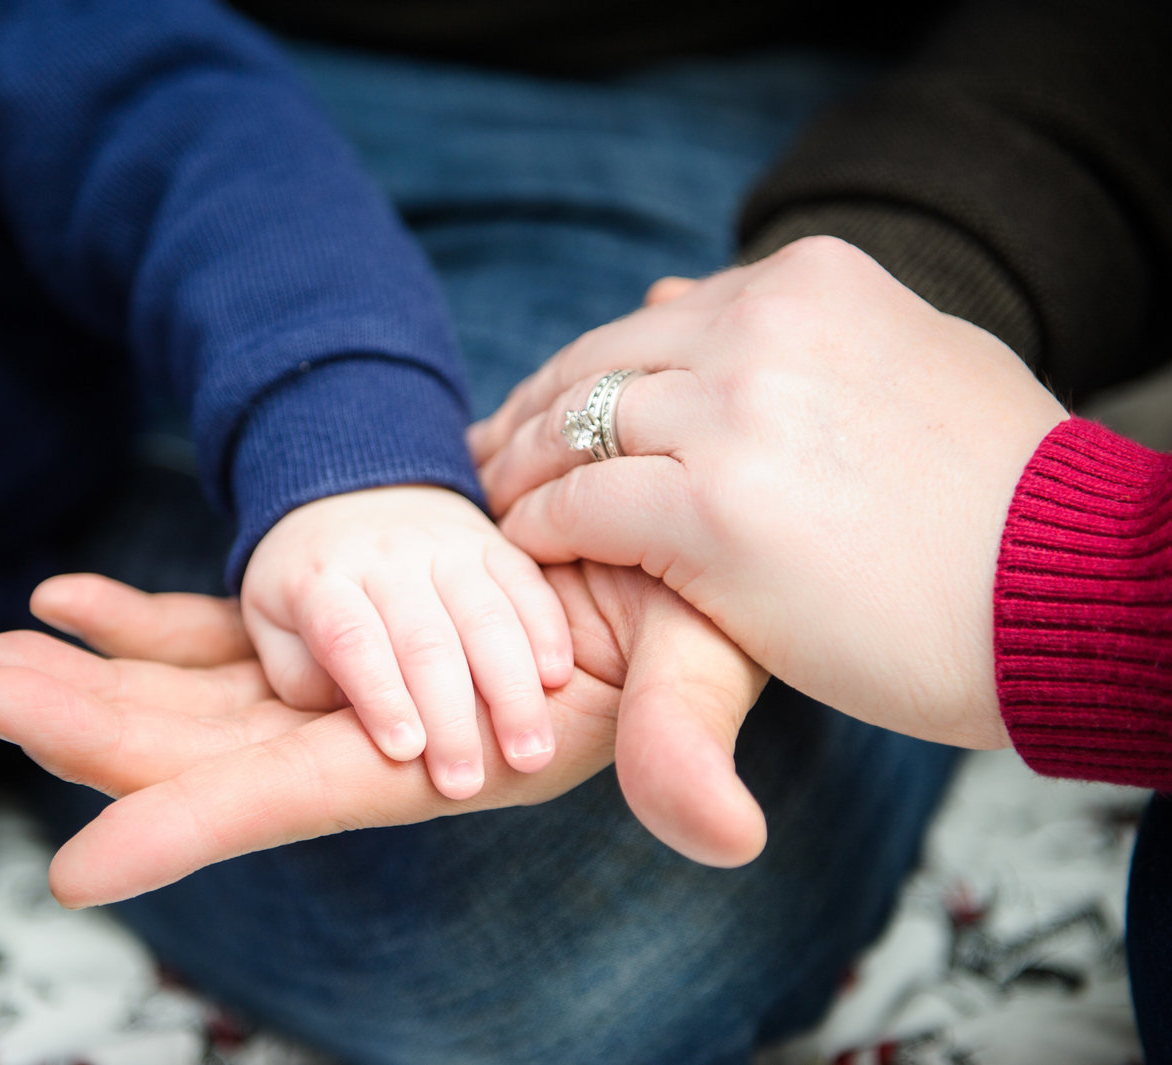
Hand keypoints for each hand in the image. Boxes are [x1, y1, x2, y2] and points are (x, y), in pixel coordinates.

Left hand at [0, 568, 768, 906]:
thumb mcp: (699, 658)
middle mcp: (374, 733)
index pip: (295, 801)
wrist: (670, 533)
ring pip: (195, 691)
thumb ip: (687, 740)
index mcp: (441, 757)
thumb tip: (724, 834)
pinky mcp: (335, 619)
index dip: (189, 830)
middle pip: (207, 749)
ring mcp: (343, 678)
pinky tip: (68, 594)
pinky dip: (145, 614)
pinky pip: (222, 625)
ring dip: (93, 675)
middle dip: (91, 728)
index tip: (74, 872)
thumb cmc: (699, 604)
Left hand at [241, 485, 572, 798]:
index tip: (405, 753)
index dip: (380, 695)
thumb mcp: (274, 623)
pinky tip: (558, 680)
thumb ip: (301, 677)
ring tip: (530, 751)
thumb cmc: (311, 584)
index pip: (352, 639)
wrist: (353, 490)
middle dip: (452, 717)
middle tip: (468, 784)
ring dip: (512, 688)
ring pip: (485, 614)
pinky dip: (546, 629)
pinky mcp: (491, 541)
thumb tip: (350, 719)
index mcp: (322, 581)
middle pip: (425, 639)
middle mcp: (386, 558)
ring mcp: (444, 545)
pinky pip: (525, 582)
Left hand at [472, 237, 1067, 748]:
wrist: (1072, 592)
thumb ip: (795, 332)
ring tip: (496, 501)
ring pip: (576, 431)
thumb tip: (666, 299)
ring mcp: (733, 414)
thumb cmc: (1000, 501)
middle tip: (492, 451)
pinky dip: (538, 526)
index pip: (656, 320)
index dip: (592, 372)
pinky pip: (579, 508)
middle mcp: (763, 327)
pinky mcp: (711, 511)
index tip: (551, 408)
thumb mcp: (912, 359)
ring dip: (522, 469)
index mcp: (808, 280)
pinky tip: (524, 546)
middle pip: (601, 366)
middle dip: (537, 413)